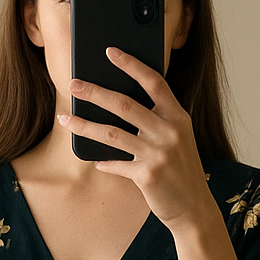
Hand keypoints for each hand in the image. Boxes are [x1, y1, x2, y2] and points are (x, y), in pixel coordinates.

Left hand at [58, 47, 217, 232]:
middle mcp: (170, 131)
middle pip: (125, 104)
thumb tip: (118, 105)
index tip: (110, 52)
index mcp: (178, 116)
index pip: (154, 82)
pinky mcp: (148, 175)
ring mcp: (159, 154)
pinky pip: (116, 164)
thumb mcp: (177, 139)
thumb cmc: (180, 169)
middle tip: (73, 84)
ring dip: (85, 125)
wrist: (193, 207)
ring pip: (113, 134)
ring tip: (65, 118)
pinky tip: (94, 161)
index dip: (132, 65)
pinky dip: (103, 163)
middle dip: (95, 92)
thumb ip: (157, 120)